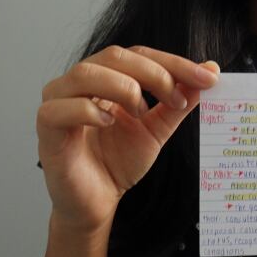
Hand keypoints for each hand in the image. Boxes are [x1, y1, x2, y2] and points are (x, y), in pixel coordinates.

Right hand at [36, 45, 219, 232]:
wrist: (97, 202)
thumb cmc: (118, 162)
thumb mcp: (157, 128)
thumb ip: (179, 101)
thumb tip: (210, 71)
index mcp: (107, 77)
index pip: (140, 54)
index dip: (174, 63)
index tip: (207, 77)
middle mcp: (81, 83)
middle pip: (115, 56)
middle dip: (154, 72)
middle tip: (178, 97)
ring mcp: (59, 102)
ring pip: (86, 73)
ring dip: (123, 87)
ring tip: (141, 111)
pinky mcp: (47, 128)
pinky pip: (61, 107)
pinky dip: (89, 110)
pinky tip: (110, 123)